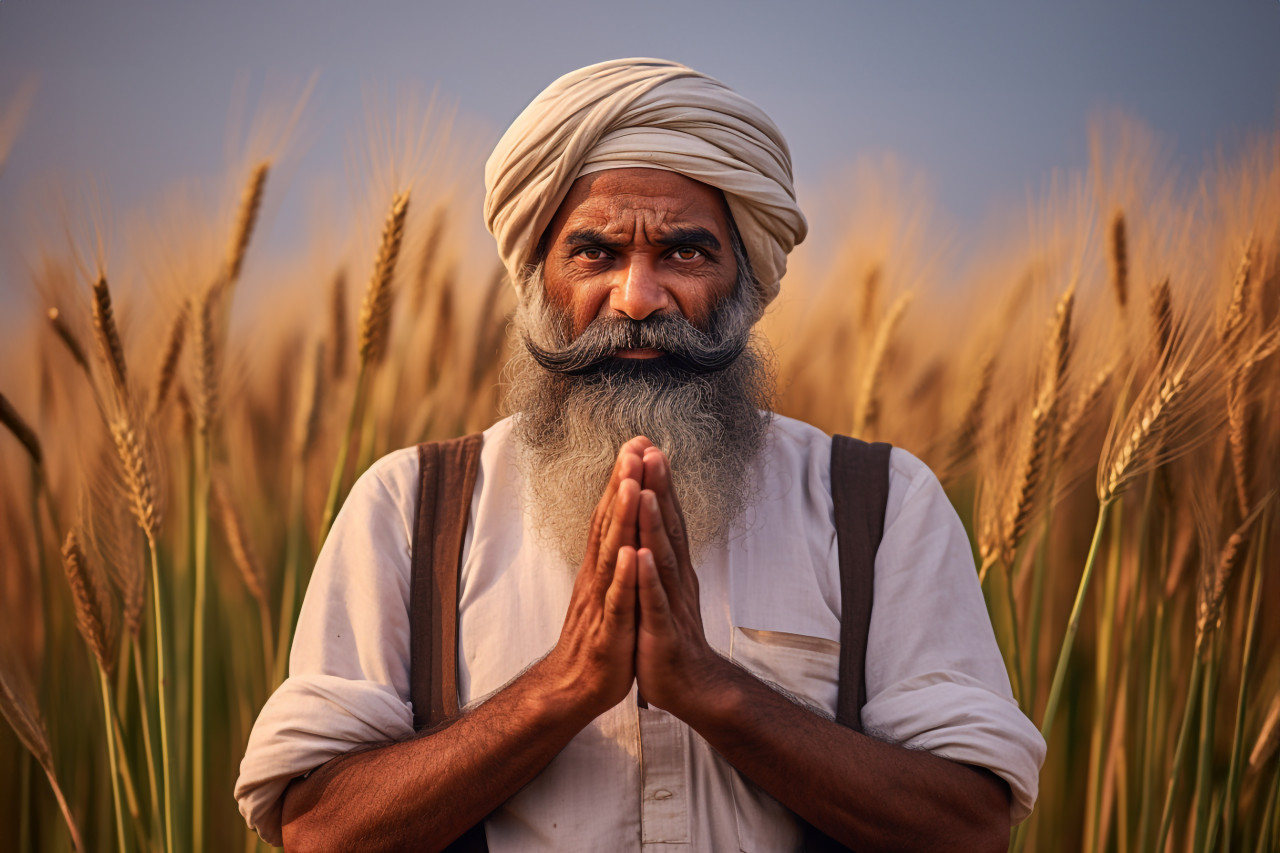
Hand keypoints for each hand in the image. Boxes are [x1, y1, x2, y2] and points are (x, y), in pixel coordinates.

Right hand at [536, 437, 651, 720]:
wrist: (575, 687)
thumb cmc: (598, 635)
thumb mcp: (607, 587)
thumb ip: (611, 552)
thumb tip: (618, 518)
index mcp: (602, 566)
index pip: (611, 514)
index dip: (623, 478)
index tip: (637, 443)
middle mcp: (598, 575)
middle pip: (608, 523)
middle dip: (622, 484)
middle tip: (633, 446)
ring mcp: (602, 601)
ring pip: (612, 553)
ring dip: (621, 518)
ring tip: (631, 485)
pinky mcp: (609, 630)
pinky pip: (618, 600)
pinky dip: (624, 577)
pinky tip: (632, 555)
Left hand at [634, 446, 727, 716]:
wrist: (689, 686)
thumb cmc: (670, 634)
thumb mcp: (662, 586)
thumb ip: (661, 551)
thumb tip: (655, 514)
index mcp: (671, 567)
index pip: (666, 517)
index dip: (658, 482)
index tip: (647, 445)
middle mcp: (675, 579)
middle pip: (668, 527)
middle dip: (660, 489)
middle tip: (651, 450)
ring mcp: (670, 603)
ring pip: (662, 557)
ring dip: (655, 524)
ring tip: (648, 492)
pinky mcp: (661, 632)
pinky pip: (654, 602)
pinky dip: (648, 579)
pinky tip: (642, 557)